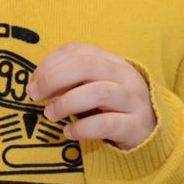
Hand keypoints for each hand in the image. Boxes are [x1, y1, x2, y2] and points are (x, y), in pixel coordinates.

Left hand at [27, 42, 155, 150]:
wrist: (151, 132)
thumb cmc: (111, 107)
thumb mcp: (91, 87)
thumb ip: (69, 82)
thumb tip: (37, 87)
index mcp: (110, 61)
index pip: (76, 50)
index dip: (50, 63)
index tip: (33, 82)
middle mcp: (124, 75)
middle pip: (87, 65)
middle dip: (54, 78)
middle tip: (36, 96)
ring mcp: (133, 99)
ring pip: (98, 92)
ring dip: (67, 103)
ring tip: (51, 114)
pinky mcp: (136, 125)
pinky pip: (106, 124)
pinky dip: (82, 128)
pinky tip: (69, 132)